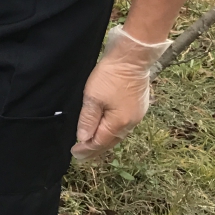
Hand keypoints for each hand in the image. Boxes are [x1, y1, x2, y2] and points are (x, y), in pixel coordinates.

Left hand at [72, 25, 169, 159]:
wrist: (132, 59)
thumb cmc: (110, 77)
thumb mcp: (93, 98)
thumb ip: (88, 120)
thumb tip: (84, 138)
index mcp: (119, 123)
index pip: (100, 142)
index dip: (87, 149)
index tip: (75, 154)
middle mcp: (131, 123)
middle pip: (111, 141)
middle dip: (96, 149)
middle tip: (82, 155)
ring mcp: (137, 115)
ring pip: (118, 134)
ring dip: (105, 142)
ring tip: (93, 146)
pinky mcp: (139, 107)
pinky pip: (124, 126)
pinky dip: (113, 132)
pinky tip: (107, 131)